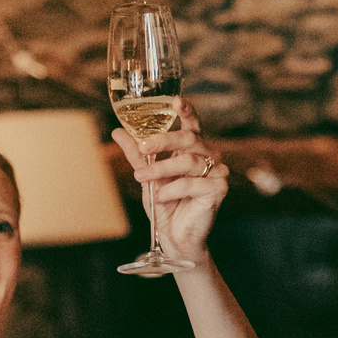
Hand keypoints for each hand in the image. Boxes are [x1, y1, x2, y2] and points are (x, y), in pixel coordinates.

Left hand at [112, 98, 229, 270]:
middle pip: (189, 138)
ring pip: (188, 161)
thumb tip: (118, 132)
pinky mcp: (219, 189)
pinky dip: (173, 189)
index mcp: (192, 149)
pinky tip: (162, 197)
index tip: (175, 101)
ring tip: (143, 179)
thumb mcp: (147, 176)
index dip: (186, 111)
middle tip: (143, 148)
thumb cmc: (165, 204)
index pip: (192, 124)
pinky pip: (193, 183)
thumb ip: (136, 155)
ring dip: (161, 169)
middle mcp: (208, 156)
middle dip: (163, 141)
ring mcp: (217, 171)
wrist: (174, 236)